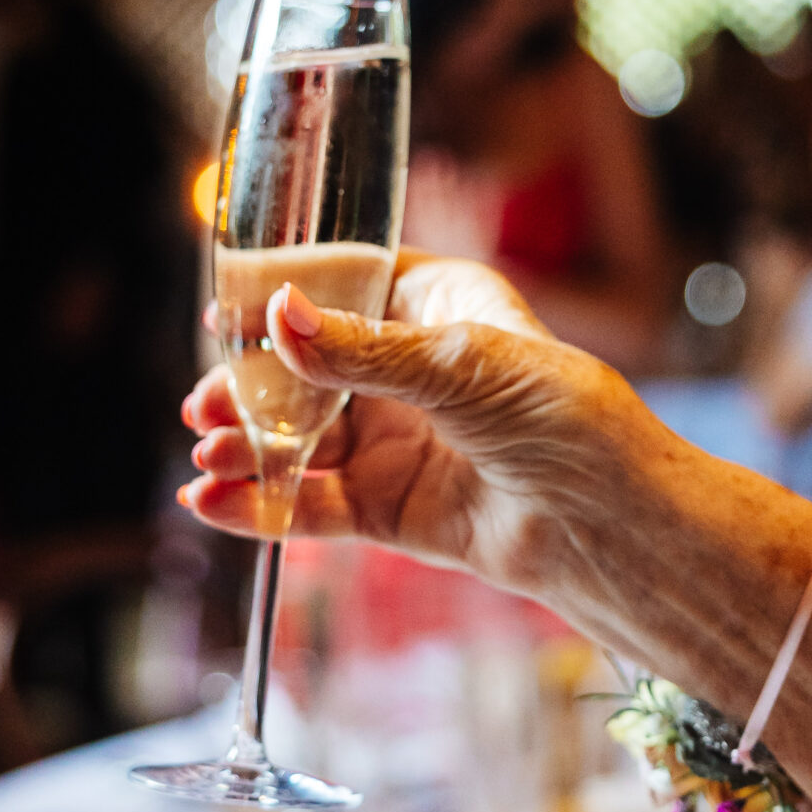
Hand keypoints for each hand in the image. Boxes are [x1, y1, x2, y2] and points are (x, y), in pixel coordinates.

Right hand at [181, 251, 647, 603]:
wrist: (607, 523)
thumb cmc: (562, 418)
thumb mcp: (457, 366)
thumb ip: (361, 352)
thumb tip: (280, 317)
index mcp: (434, 306)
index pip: (340, 289)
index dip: (279, 300)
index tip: (224, 310)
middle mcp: (409, 371)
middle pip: (304, 371)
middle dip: (248, 387)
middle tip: (203, 404)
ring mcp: (396, 441)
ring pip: (299, 440)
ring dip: (248, 447)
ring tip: (209, 455)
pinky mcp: (389, 509)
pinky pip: (311, 503)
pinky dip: (261, 505)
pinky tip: (216, 502)